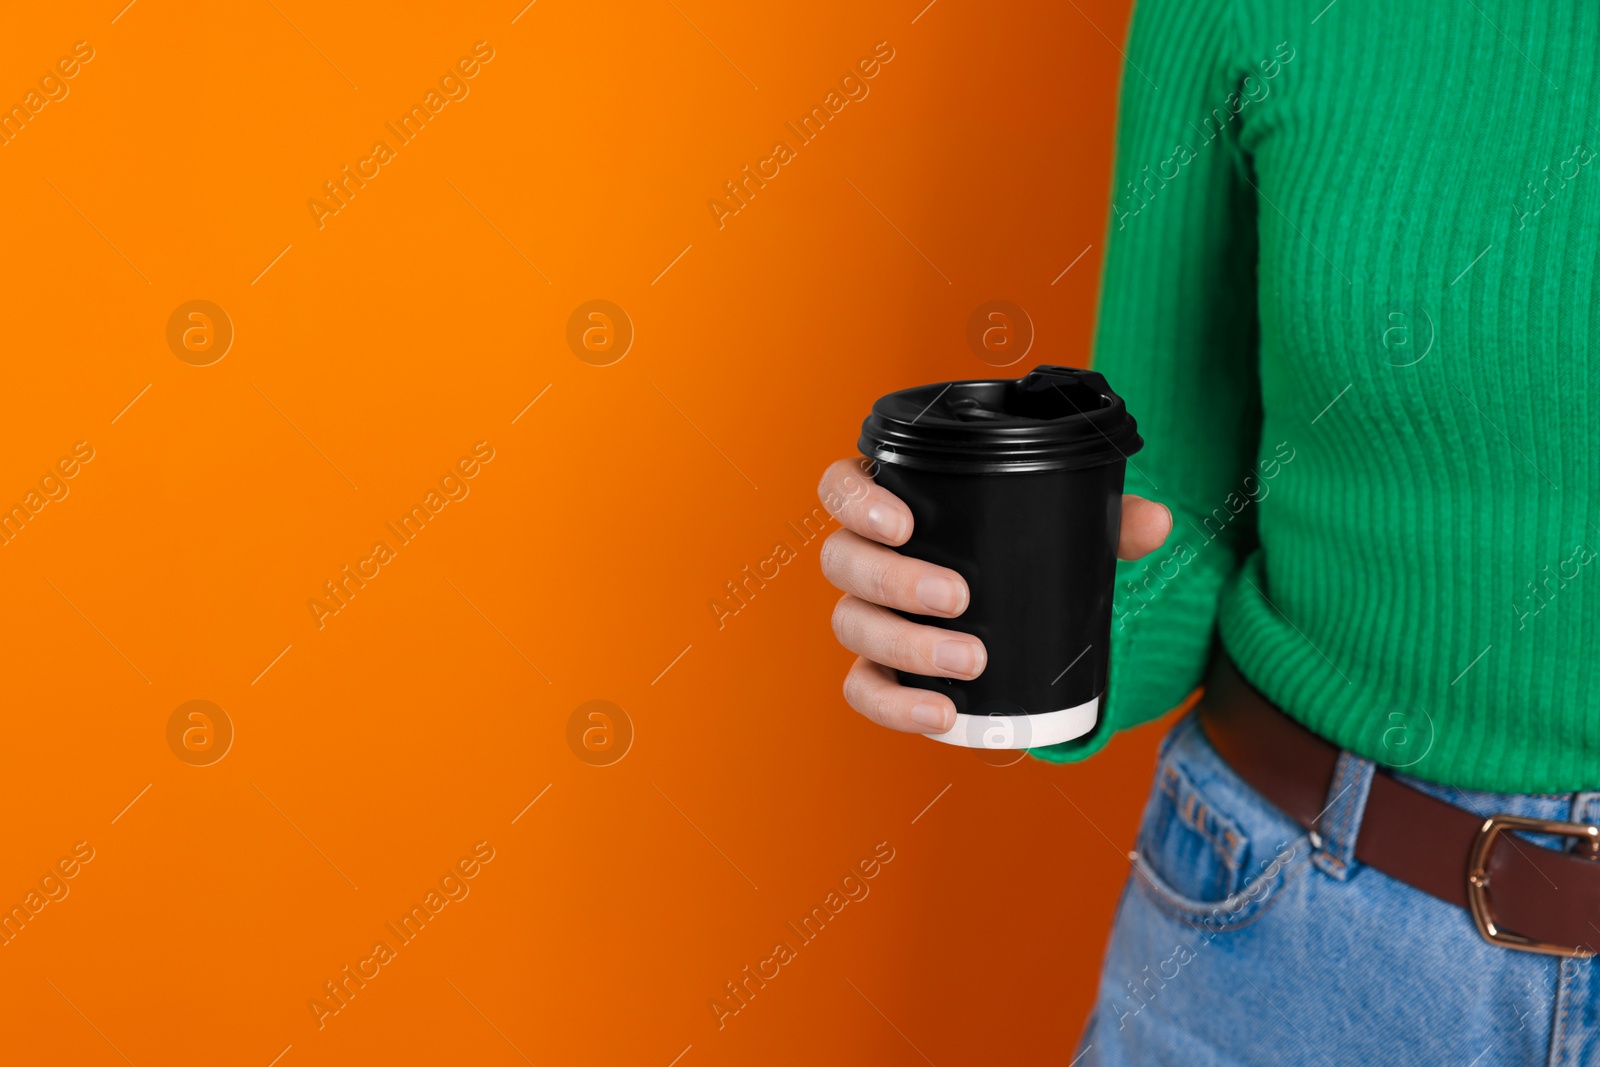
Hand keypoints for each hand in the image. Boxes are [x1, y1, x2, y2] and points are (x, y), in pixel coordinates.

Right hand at [817, 457, 1172, 734]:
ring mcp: (866, 617)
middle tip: (958, 596)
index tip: (903, 523)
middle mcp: (864, 559)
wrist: (1018, 620)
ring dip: (906, 644)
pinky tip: (941, 713)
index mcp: (891, 506)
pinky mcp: (878, 673)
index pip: (841, 488)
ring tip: (970, 659)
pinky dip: (896, 705)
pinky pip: (864, 690)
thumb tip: (1156, 522)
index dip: (856, 502)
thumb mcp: (1065, 529)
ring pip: (851, 626)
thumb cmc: (1021, 554)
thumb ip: (1107, 518)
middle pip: (843, 561)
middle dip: (894, 581)